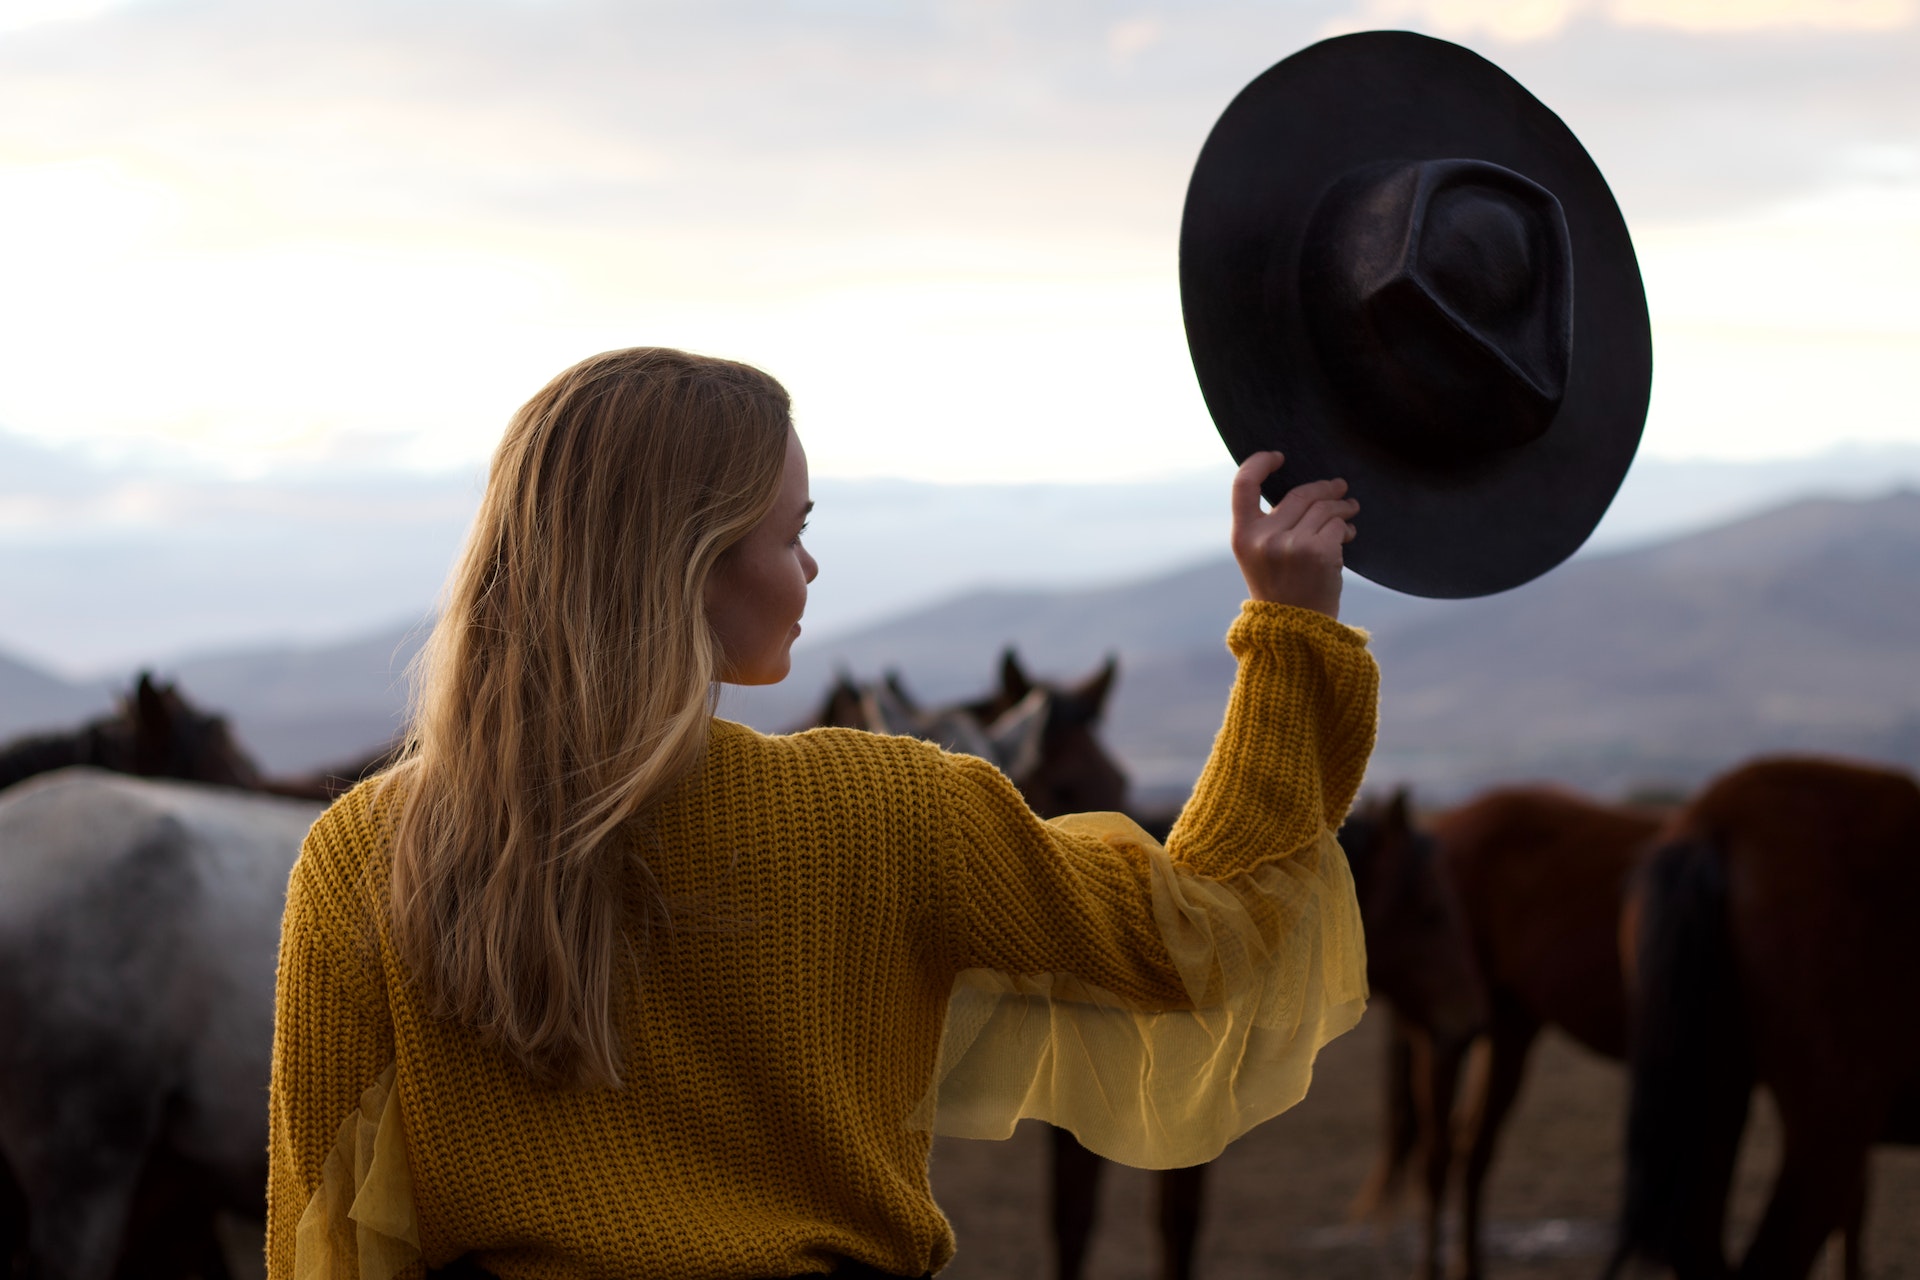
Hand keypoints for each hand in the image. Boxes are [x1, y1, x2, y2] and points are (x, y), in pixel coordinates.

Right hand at [1229, 451, 1357, 618]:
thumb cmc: (1280, 591)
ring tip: (1351, 509)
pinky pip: (1338, 526)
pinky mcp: (1318, 552)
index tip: (1279, 457)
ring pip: (1324, 508)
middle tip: (1340, 487)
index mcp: (1242, 536)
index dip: (1260, 462)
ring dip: (1343, 506)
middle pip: (1299, 494)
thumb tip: (1306, 490)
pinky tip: (1349, 536)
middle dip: (1325, 488)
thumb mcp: (1258, 557)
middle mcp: (1263, 537)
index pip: (1243, 484)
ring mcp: (1291, 544)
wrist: (1295, 632)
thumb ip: (1269, 525)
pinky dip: (1346, 529)